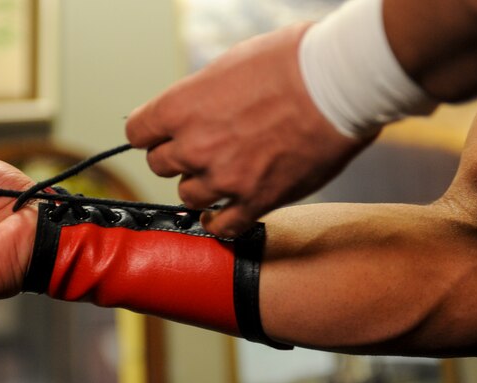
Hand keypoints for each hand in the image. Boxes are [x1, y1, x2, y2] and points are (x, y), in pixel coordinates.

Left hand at [126, 23, 372, 236]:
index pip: (138, 132)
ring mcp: (225, 177)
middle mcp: (195, 146)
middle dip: (176, 156)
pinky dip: (217, 222)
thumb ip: (199, 95)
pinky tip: (219, 215)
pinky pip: (222, 226)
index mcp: (181, 106)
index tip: (161, 133)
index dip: (150, 132)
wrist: (338, 85)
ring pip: (188, 195)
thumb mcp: (229, 64)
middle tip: (199, 148)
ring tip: (220, 173)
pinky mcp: (256, 201)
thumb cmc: (291, 63)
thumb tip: (190, 109)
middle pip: (159, 165)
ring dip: (199, 185)